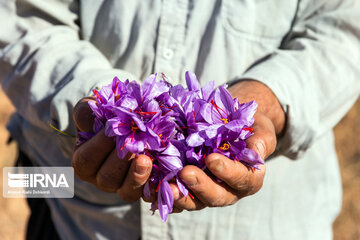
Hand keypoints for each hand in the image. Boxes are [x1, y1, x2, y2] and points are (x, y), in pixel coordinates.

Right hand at [72, 97, 152, 200]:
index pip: (86, 159)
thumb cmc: (108, 113)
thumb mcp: (92, 109)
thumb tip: (91, 120)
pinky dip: (157, 187)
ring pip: (128, 191)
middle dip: (120, 161)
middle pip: (107, 178)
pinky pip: (150, 194)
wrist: (134, 120)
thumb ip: (86, 113)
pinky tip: (166, 176)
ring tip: (146, 159)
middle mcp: (102, 178)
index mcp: (85, 161)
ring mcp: (124, 186)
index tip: (111, 132)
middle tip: (132, 145)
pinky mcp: (146, 189)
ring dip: (137, 175)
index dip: (98, 147)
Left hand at [167, 80, 285, 211]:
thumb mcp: (259, 129)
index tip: (212, 159)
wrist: (230, 126)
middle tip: (185, 173)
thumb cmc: (247, 128)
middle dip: (200, 186)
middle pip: (215, 196)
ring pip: (193, 201)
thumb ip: (260, 140)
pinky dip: (163, 192)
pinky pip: (176, 195)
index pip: (242, 179)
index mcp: (248, 178)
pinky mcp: (188, 188)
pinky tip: (151, 183)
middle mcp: (227, 189)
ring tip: (166, 186)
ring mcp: (206, 190)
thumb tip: (256, 150)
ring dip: (178, 196)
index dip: (228, 172)